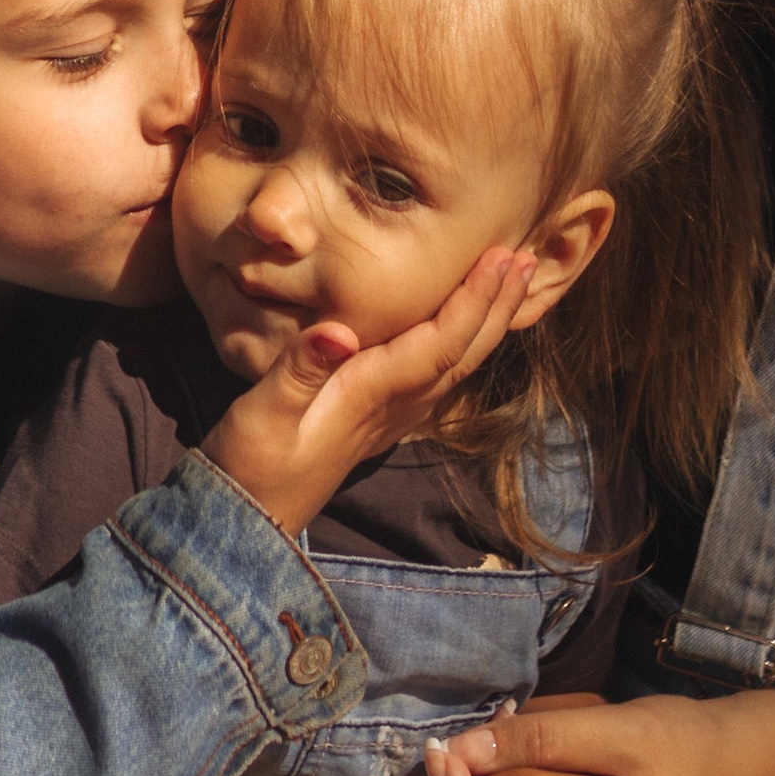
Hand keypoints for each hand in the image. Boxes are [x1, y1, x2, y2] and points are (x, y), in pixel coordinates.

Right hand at [199, 243, 536, 539]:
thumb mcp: (262, 414)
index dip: (474, 300)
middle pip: (462, 353)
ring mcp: (389, 417)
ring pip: (456, 367)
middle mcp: (392, 406)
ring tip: (512, 285)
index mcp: (370, 394)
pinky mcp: (377, 421)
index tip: (501, 258)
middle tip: (527, 259)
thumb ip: (299, 371)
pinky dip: (463, 346)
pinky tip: (466, 332)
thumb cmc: (249, 463)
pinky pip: (437, 378)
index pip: (440, 342)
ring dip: (488, 324)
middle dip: (497, 306)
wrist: (247, 516)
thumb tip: (338, 332)